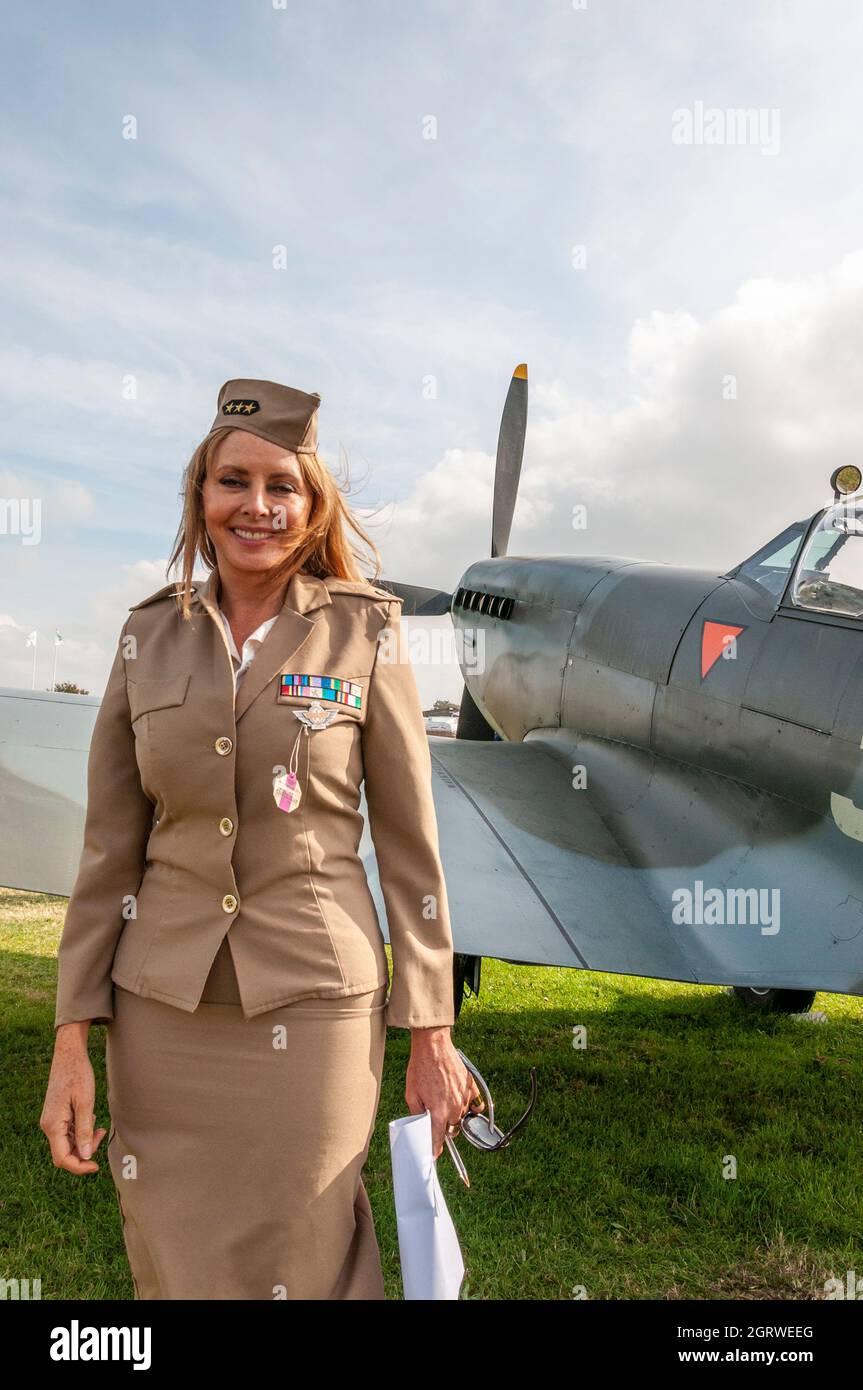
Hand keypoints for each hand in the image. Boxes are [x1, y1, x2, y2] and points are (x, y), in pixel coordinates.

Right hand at [40, 1026, 107, 1174]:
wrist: (69, 1055)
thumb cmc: (78, 1075)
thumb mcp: (85, 1103)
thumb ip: (84, 1130)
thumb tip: (85, 1156)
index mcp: (53, 1125)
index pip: (62, 1158)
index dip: (79, 1167)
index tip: (96, 1166)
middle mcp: (48, 1126)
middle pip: (64, 1153)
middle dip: (84, 1153)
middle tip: (100, 1136)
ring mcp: (52, 1121)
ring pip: (67, 1143)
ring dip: (84, 1141)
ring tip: (98, 1127)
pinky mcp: (57, 1116)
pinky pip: (67, 1132)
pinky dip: (81, 1132)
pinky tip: (91, 1119)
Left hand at [405, 1027, 483, 1158]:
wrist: (433, 1046)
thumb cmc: (420, 1068)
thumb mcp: (411, 1094)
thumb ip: (416, 1114)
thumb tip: (420, 1125)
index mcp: (438, 1112)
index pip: (438, 1139)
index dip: (434, 1149)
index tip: (433, 1154)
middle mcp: (454, 1108)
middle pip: (451, 1129)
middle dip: (443, 1128)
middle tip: (435, 1117)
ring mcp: (464, 1098)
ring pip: (462, 1117)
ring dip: (454, 1116)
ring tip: (444, 1103)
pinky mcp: (471, 1087)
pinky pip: (474, 1105)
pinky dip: (469, 1107)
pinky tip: (462, 1103)